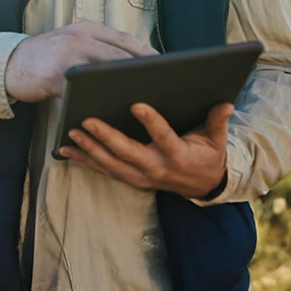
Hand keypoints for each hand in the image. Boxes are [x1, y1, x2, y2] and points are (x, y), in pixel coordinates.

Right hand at [3, 21, 157, 102]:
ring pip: (103, 73)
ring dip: (122, 87)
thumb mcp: (70, 43)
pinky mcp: (54, 76)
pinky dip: (95, 102)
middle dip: (141, 71)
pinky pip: (81, 92)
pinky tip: (107, 112)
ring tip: (140, 100)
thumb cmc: (45, 58)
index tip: (166, 67)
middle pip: (118, 55)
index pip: (124, 39)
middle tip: (160, 86)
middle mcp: (77, 38)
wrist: (7, 64)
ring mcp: (65, 56)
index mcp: (85, 29)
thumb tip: (131, 66)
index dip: (147, 53)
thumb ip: (95, 48)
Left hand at [60, 102, 231, 198]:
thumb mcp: (216, 141)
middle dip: (106, 137)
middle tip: (87, 121)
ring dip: (89, 149)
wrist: (203, 186)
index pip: (164, 138)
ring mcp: (141, 177)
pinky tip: (65, 150)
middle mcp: (157, 169)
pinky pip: (104, 170)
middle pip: (128, 153)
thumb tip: (225, 104)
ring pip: (111, 164)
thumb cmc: (207, 156)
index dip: (152, 123)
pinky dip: (84, 160)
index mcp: (179, 156)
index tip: (137, 104)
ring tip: (72, 133)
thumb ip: (217, 122)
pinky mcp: (129, 179)